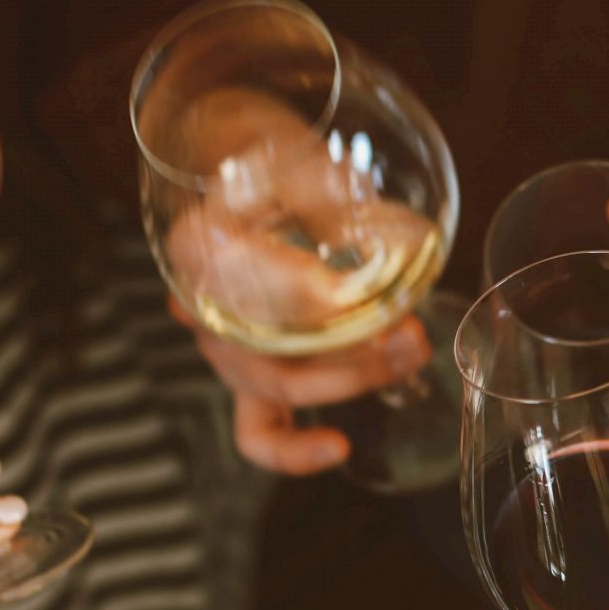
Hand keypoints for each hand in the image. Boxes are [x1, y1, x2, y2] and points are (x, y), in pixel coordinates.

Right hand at [157, 86, 436, 474]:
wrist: (241, 170)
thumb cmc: (272, 163)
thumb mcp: (294, 159)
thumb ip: (325, 193)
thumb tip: (377, 237)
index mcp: (198, 246)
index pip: (247, 282)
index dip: (304, 296)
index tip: (355, 299)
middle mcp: (202, 306)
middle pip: (270, 352)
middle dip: (351, 355)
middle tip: (410, 334)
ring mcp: (226, 347)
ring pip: (278, 389)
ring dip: (351, 380)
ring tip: (410, 352)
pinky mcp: (252, 375)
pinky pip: (260, 432)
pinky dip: (293, 450)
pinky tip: (337, 447)